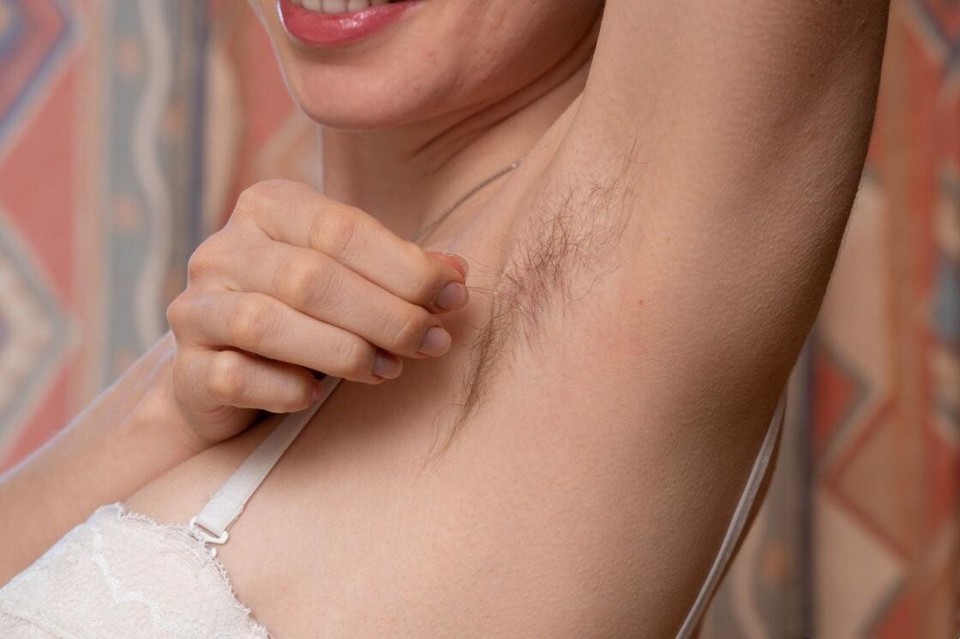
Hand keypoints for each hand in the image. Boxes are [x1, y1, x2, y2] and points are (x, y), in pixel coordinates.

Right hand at [165, 179, 468, 445]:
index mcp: (267, 208)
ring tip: (388, 370)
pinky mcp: (184, 368)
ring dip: (342, 352)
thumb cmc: (307, 317)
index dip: (406, 266)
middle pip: (310, 277)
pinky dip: (285, 388)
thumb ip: (401, 271)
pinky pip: (234, 377)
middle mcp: (222, 250)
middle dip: (385, 314)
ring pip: (266, 324)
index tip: (453, 298)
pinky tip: (315, 396)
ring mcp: (195, 308)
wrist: (228, 378)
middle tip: (431, 343)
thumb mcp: (354, 279)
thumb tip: (457, 273)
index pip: (341, 228)